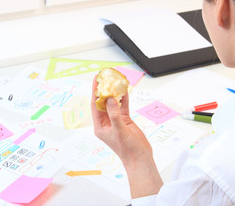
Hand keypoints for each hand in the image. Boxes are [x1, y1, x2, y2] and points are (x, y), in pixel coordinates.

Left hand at [91, 76, 162, 197]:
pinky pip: (123, 106)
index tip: (96, 80)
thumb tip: (110, 99)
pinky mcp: (125, 120)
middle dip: (104, 90)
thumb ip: (114, 115)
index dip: (95, 92)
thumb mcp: (119, 131)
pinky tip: (125, 90)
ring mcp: (116, 121)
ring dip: (114, 93)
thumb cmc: (127, 150)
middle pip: (103, 102)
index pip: (95, 105)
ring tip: (115, 81)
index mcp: (100, 126)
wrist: (140, 157)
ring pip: (114, 103)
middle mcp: (106, 122)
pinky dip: (124, 99)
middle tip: (105, 77)